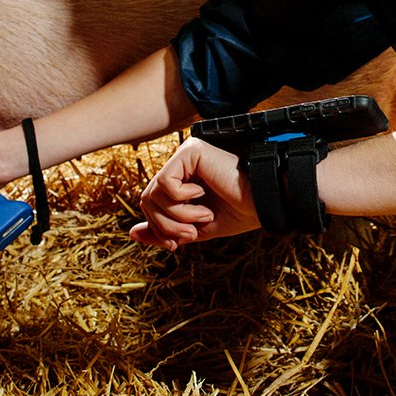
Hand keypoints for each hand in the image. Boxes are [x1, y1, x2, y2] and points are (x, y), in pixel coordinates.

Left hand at [129, 138, 257, 248]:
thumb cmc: (237, 213)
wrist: (263, 203)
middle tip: (189, 235)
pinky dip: (180, 200)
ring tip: (203, 217)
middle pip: (147, 198)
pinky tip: (202, 196)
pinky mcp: (190, 151)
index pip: (151, 203)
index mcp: (182, 180)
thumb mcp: (194, 228)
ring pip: (153, 192)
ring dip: (177, 215)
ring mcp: (185, 155)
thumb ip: (164, 230)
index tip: (177, 245)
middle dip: (164, 224)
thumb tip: (132, 233)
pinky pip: (165, 182)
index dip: (158, 228)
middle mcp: (181, 164)